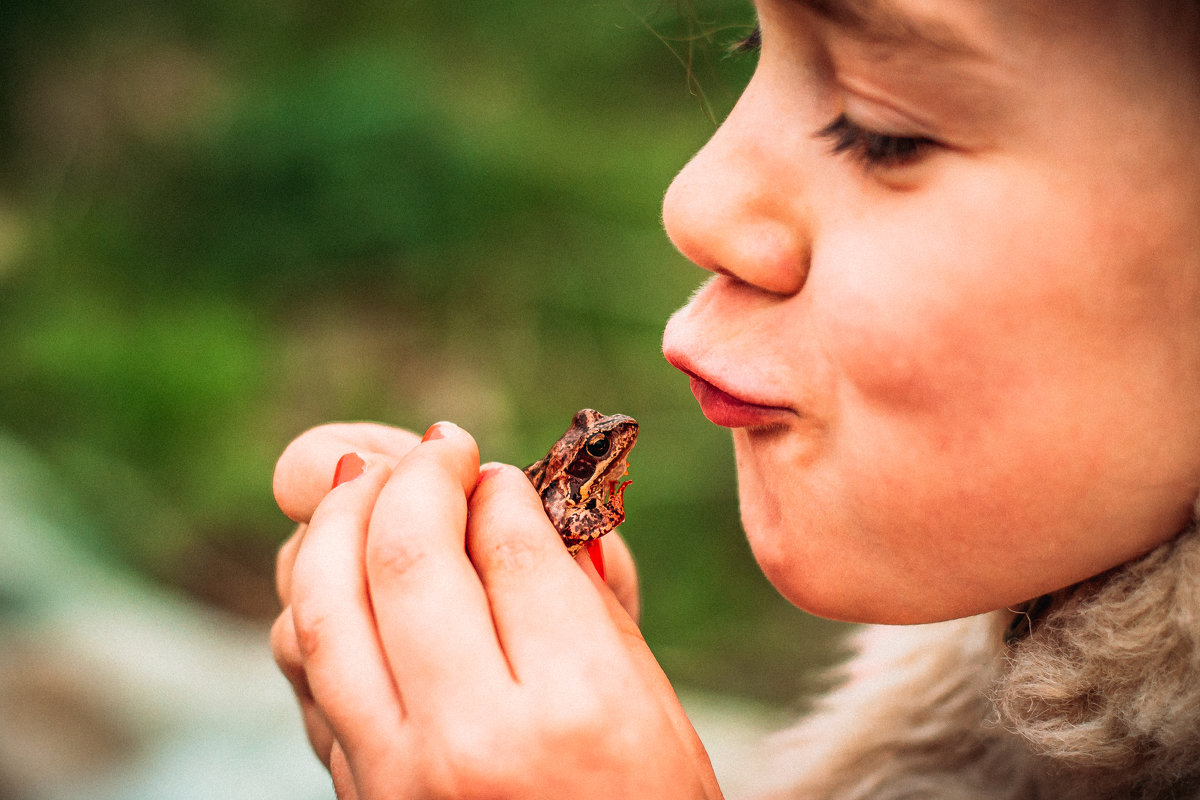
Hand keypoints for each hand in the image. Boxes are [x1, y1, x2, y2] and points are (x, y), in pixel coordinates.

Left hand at [271, 421, 721, 798]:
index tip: (498, 474)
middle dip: (416, 477)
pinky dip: (314, 599)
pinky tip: (347, 571)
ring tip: (371, 486)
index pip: (511, 545)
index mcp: (574, 710)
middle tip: (440, 449)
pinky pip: (305, 669)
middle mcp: (470, 741)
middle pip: (404, 558)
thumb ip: (584, 600)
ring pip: (322, 608)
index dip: (500, 488)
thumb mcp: (651, 705)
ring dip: (337, 522)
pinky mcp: (353, 791)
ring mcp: (394, 774)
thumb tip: (514, 507)